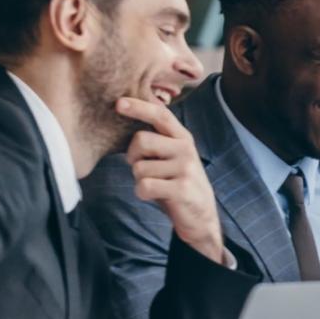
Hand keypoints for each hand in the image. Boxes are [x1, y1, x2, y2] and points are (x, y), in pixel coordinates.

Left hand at [116, 97, 225, 264]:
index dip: (139, 107)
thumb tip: (127, 128)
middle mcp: (186, 149)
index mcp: (182, 138)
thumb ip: (156, 142)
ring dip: (139, 179)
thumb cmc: (177, 183)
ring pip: (139, 168)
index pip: (161, 115)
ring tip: (157, 185)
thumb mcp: (172, 158)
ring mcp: (186, 168)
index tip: (118, 103)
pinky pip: (144, 186)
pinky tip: (156, 196)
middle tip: (142, 168)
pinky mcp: (181, 188)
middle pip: (141, 140)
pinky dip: (142, 194)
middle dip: (133, 156)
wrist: (201, 215)